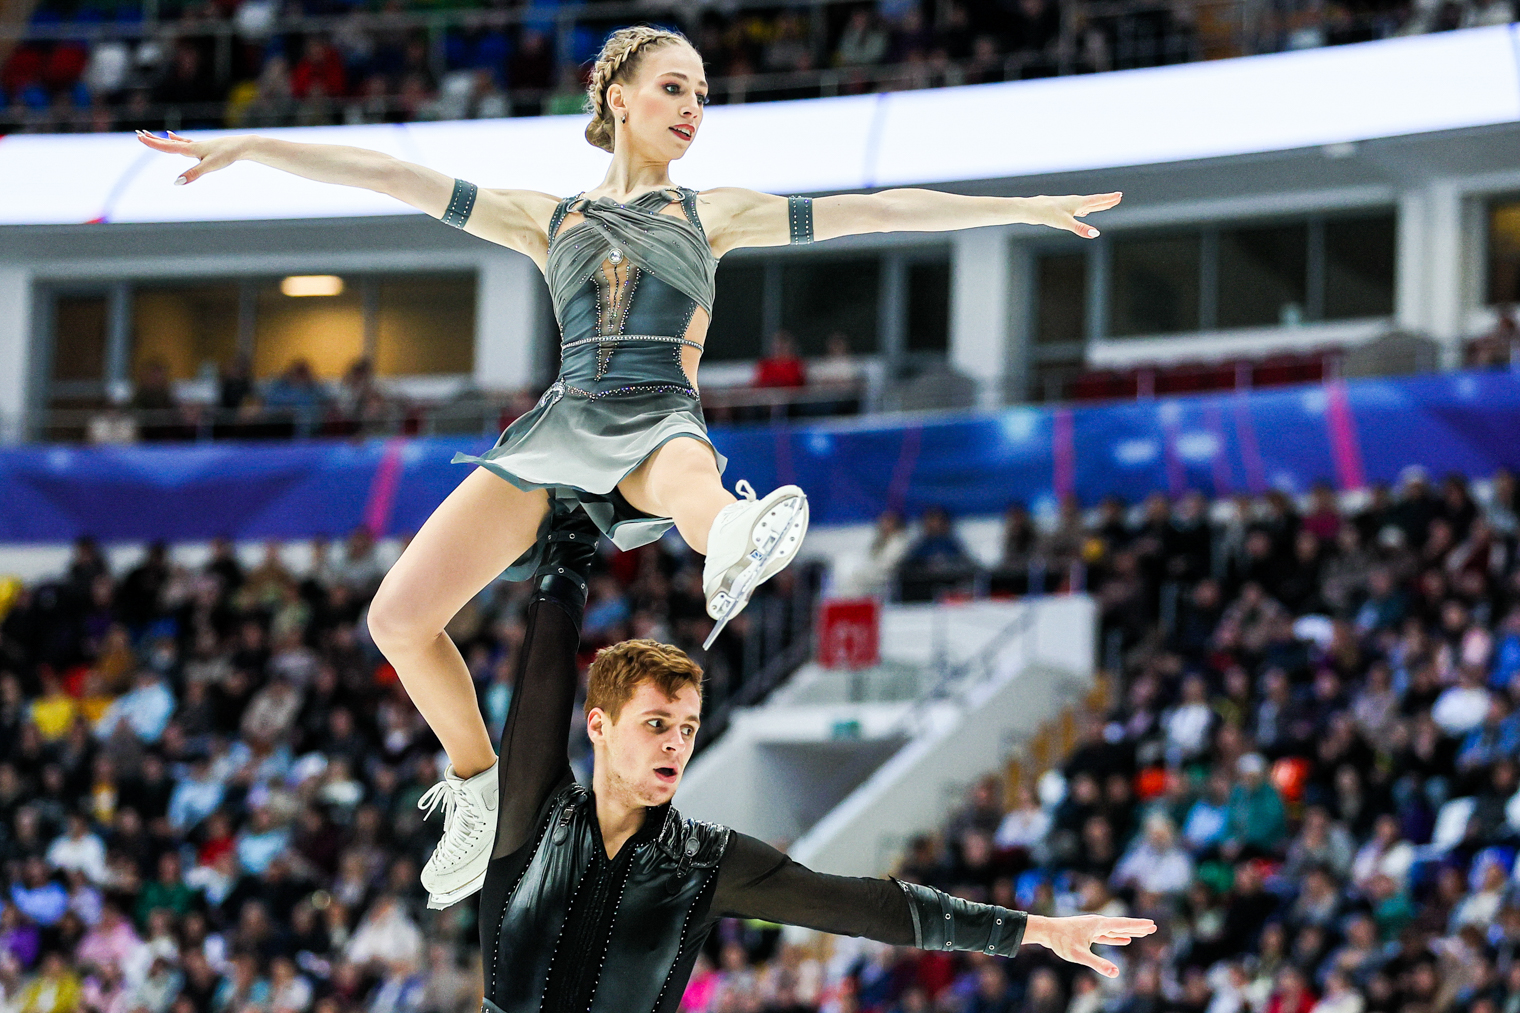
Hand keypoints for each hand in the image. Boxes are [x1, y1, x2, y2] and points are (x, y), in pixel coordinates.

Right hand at [135, 129, 248, 184]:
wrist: (242, 146)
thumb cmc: (226, 155)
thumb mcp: (209, 166)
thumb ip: (193, 174)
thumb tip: (177, 183)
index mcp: (191, 148)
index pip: (167, 146)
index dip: (153, 143)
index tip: (140, 138)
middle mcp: (192, 145)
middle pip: (168, 142)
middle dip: (153, 139)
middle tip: (139, 134)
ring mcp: (198, 145)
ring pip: (175, 142)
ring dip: (162, 139)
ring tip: (151, 135)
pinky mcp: (204, 147)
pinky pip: (185, 142)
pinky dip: (176, 139)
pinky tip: (173, 136)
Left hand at [1023, 913, 1155, 976]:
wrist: (1046, 931)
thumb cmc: (1061, 941)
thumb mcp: (1079, 955)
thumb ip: (1098, 964)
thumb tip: (1116, 974)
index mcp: (1098, 924)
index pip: (1123, 925)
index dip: (1138, 925)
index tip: (1152, 924)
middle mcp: (1097, 923)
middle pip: (1122, 925)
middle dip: (1137, 927)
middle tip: (1154, 927)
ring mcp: (1093, 927)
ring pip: (1115, 930)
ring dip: (1129, 932)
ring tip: (1143, 933)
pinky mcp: (1088, 933)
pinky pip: (1107, 935)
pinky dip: (1117, 937)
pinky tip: (1124, 939)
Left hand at [1030, 192, 1121, 238]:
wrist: (1030, 209)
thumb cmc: (1047, 214)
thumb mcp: (1065, 223)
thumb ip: (1081, 228)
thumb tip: (1096, 234)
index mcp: (1078, 203)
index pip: (1097, 200)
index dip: (1109, 199)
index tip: (1119, 195)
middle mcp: (1074, 202)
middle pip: (1094, 202)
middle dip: (1106, 201)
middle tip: (1118, 197)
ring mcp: (1067, 205)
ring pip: (1086, 205)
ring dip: (1097, 205)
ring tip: (1105, 204)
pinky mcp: (1061, 210)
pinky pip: (1078, 209)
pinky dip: (1085, 209)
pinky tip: (1083, 212)